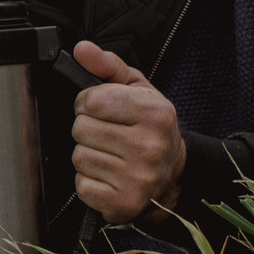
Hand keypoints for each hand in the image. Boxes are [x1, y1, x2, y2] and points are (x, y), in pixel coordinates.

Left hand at [68, 40, 185, 224]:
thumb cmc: (151, 128)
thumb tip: (82, 50)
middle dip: (88, 129)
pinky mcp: (123, 204)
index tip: (101, 109)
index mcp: (155, 114)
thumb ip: (108, 66)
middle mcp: (150, 147)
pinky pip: (82, 186)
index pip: (91, 100)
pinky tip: (109, 176)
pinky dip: (90, 182)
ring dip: (89, 155)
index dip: (88, 102)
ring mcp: (138, 179)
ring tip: (111, 155)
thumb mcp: (137, 89)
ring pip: (79, 157)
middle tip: (108, 134)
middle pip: (81, 129)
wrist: (174, 175)